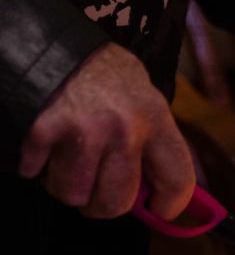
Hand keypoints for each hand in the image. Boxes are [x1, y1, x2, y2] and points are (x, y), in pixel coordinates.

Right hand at [18, 43, 195, 218]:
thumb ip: (153, 146)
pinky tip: (47, 148)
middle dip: (104, 206)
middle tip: (98, 195)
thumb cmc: (105, 77)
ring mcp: (82, 131)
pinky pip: (37, 175)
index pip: (178, 178)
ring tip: (70, 161)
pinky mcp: (42, 131)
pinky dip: (37, 168)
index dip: (170, 204)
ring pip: (73, 195)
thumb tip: (156, 195)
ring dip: (67, 186)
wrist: (55, 44)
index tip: (159, 210)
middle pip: (116, 201)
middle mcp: (123, 128)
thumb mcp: (145, 100)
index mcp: (155, 119)